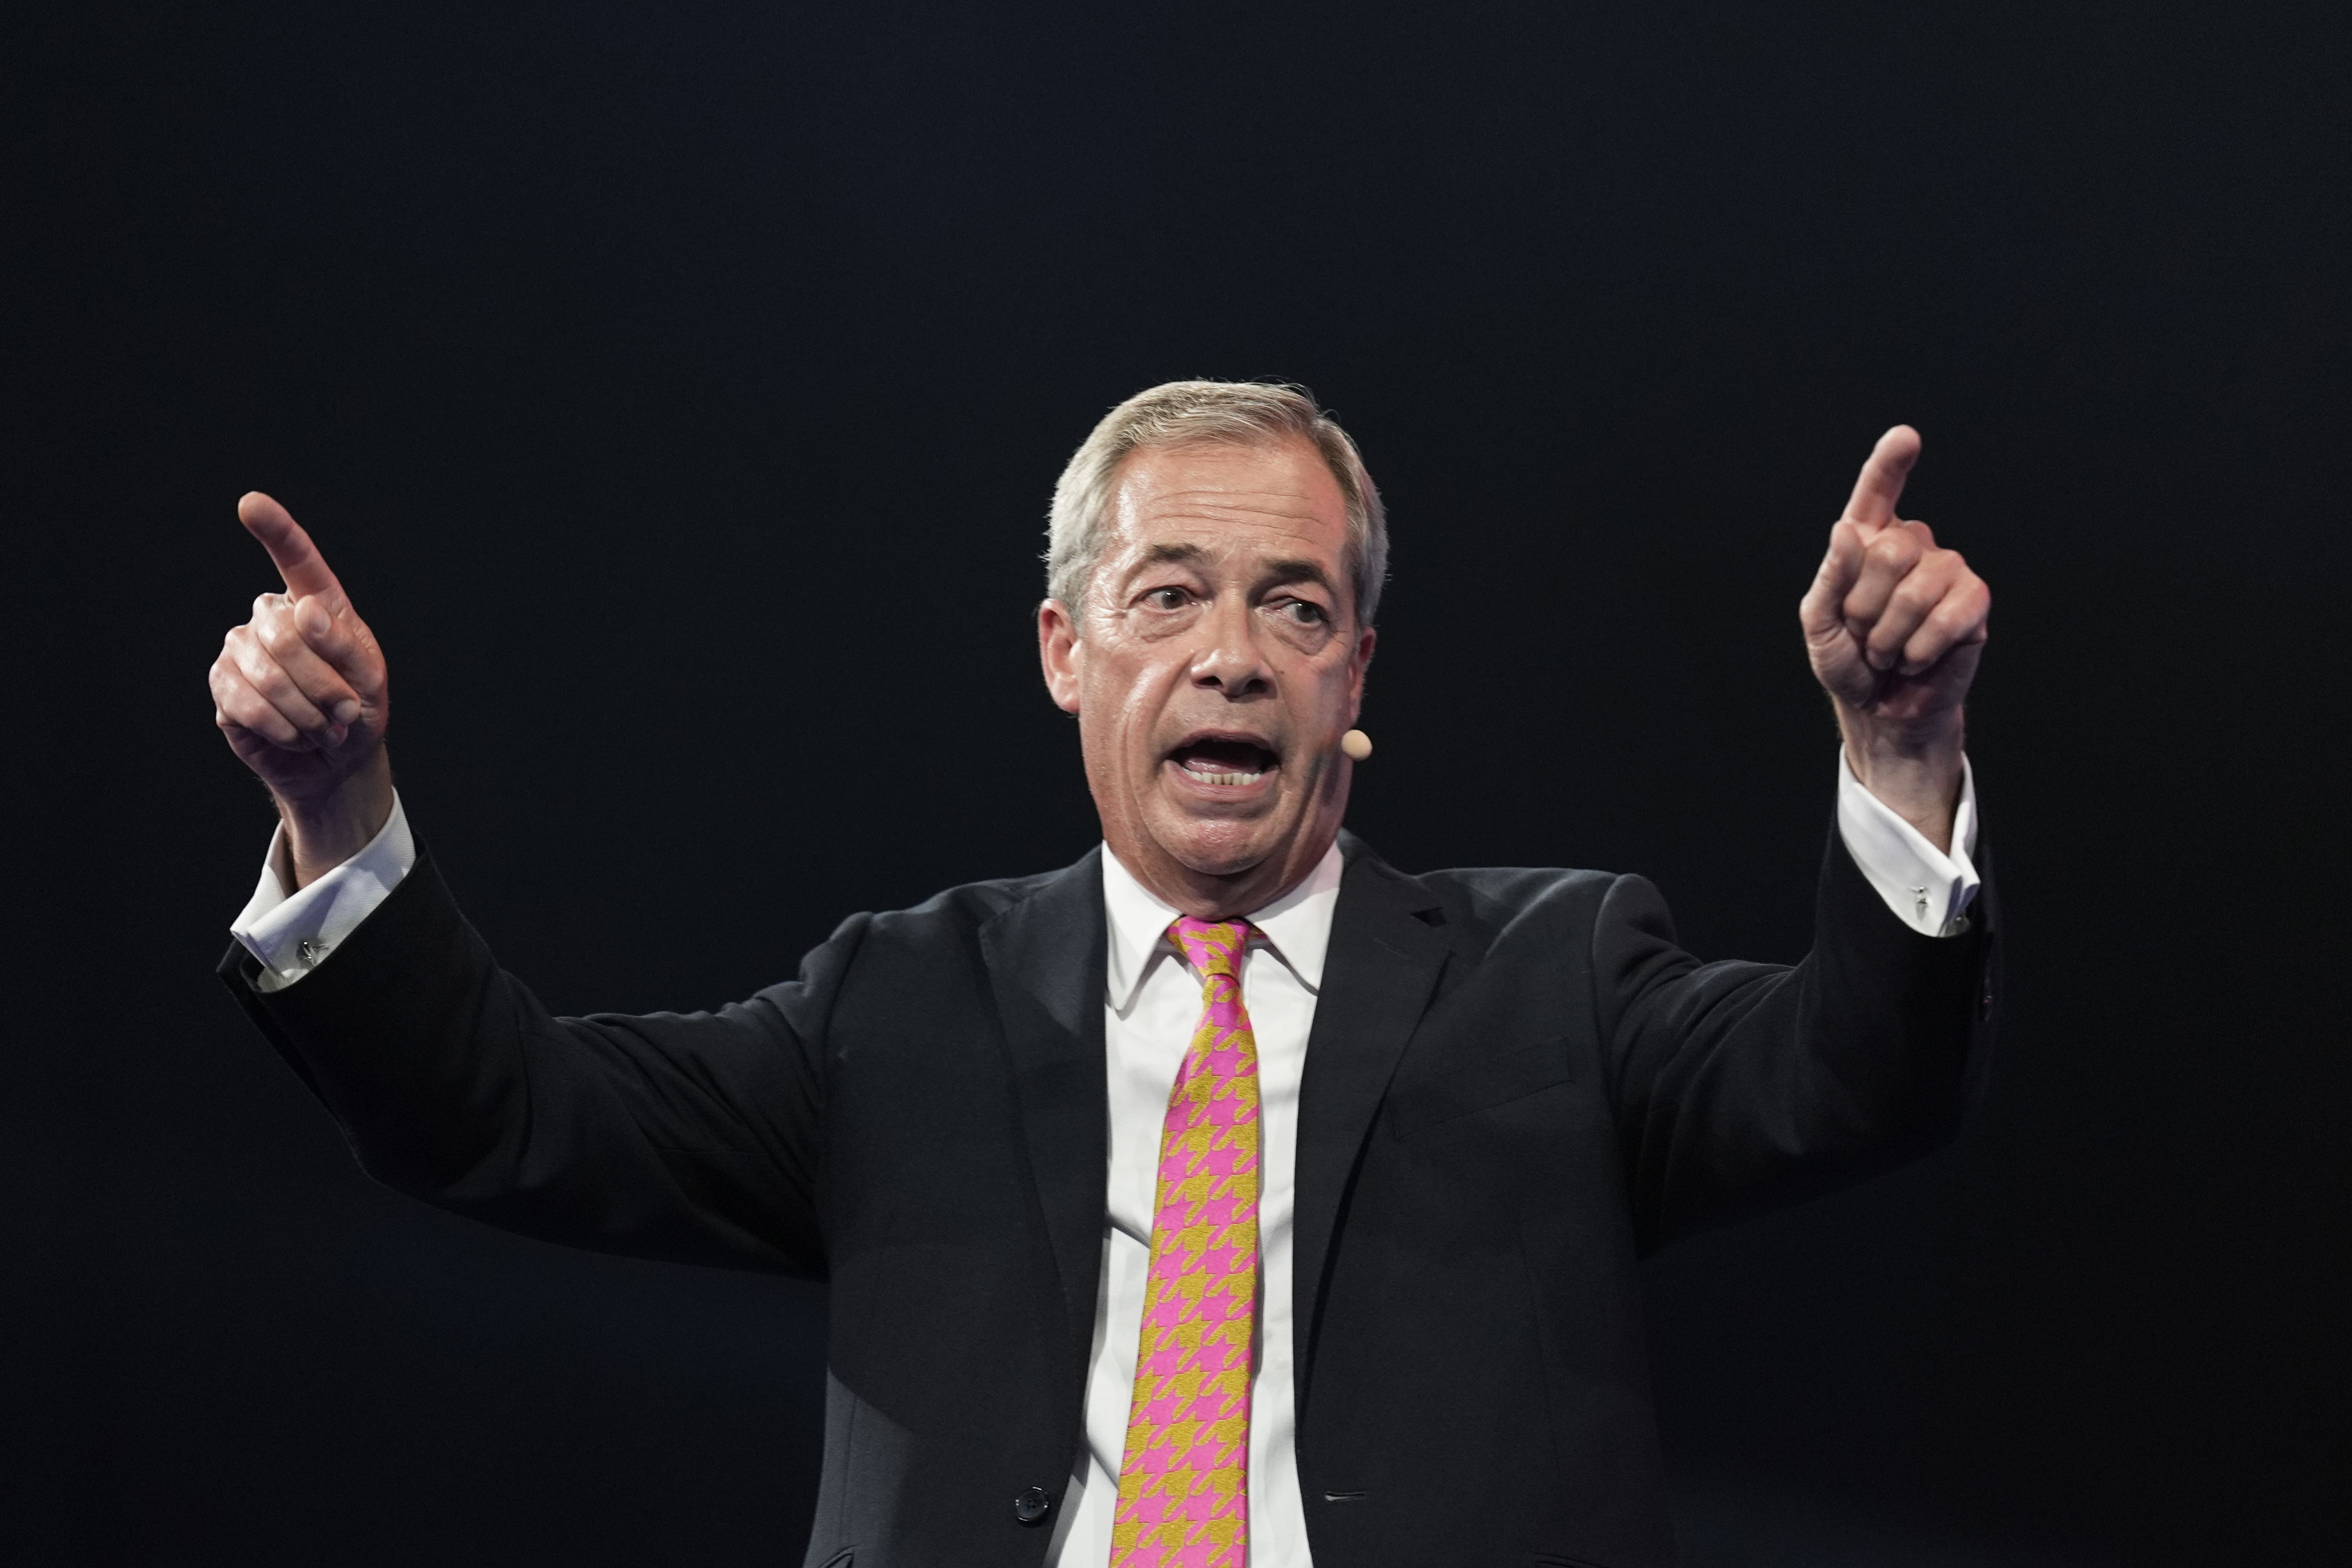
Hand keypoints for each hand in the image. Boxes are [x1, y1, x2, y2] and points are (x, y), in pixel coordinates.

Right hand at [209, 493, 393, 883]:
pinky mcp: (223, 685)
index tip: (250, 503)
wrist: (335, 761)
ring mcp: (241, 649)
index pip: (296, 560)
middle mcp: (272, 618)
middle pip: (283, 633)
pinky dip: (281, 727)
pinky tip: (294, 734)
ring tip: (320, 726)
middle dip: (321, 684)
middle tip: (341, 712)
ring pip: (264, 672)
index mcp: (317, 606)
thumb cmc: (356, 710)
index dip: (275, 531)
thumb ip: (343, 646)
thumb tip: (303, 611)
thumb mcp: (369, 680)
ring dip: (305, 711)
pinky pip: (244, 702)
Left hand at [1798, 427, 1989, 849]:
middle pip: (1888, 549)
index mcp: (1867, 544)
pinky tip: (1917, 659)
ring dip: (1891, 633)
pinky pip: (1951, 612)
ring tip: (1889, 651)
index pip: (1877, 495)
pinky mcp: (1974, 602)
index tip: (1906, 437)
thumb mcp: (1821, 624)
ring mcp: (1946, 572)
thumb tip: (1848, 529)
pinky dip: (1922, 647)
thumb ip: (1831, 577)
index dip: (1890, 465)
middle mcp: (1911, 548)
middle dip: (1865, 605)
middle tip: (1865, 636)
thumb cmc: (1849, 664)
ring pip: (1917, 585)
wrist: (1880, 710)